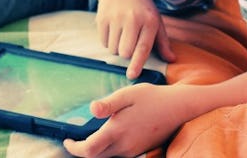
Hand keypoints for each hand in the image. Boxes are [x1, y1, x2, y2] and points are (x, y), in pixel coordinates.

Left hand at [63, 83, 188, 157]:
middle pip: (96, 156)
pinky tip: (109, 136)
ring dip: (96, 149)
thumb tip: (91, 109)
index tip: (67, 140)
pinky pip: (118, 154)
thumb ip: (108, 104)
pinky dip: (108, 148)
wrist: (178, 108)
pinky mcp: (139, 150)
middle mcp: (124, 146)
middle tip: (74, 139)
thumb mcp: (128, 94)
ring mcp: (133, 150)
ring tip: (91, 136)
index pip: (89, 150)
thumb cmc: (152, 98)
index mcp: (117, 131)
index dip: (74, 148)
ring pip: (107, 156)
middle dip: (83, 150)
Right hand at [95, 0, 175, 78]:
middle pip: (125, 52)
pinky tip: (114, 29)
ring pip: (113, 49)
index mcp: (149, 20)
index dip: (137, 63)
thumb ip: (162, 42)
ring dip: (117, 48)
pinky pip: (104, 42)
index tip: (132, 75)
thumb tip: (171, 59)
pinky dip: (109, 41)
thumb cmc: (142, 7)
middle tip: (130, 42)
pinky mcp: (102, 19)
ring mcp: (115, 18)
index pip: (143, 47)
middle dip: (127, 54)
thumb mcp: (156, 20)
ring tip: (122, 33)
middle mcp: (132, 19)